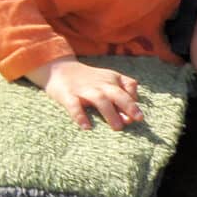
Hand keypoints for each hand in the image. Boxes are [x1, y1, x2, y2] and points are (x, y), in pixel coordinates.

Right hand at [28, 57, 142, 130]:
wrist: (59, 69)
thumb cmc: (88, 80)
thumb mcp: (107, 81)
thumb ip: (120, 96)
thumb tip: (130, 118)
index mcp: (111, 79)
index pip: (129, 85)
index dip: (134, 99)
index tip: (137, 115)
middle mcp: (100, 83)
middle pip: (117, 93)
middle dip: (128, 106)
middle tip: (137, 119)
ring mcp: (84, 90)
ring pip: (100, 100)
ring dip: (110, 113)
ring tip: (118, 128)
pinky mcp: (68, 95)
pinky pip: (74, 106)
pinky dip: (80, 116)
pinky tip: (87, 127)